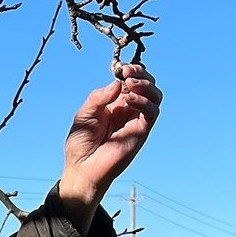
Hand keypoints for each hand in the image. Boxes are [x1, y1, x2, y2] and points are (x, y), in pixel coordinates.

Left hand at [58, 64, 160, 231]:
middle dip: (140, 74)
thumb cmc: (81, 144)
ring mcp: (136, 121)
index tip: (120, 68)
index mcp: (115, 104)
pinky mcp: (141, 132)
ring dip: (146, 85)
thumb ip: (99, 97)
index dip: (130, 71)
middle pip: (147, 86)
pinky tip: (129, 99)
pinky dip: (144, 102)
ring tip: (130, 84)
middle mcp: (129, 110)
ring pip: (154, 97)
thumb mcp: (84, 114)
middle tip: (126, 73)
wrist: (82, 168)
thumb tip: (117, 83)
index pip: (131, 81)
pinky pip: (151, 113)